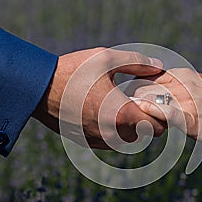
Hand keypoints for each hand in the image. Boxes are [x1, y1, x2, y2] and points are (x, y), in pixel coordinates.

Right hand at [33, 47, 165, 147]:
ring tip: (124, 105)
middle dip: (148, 120)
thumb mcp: (107, 59)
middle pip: (145, 135)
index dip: (162, 114)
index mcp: (122, 114)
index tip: (156, 100)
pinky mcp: (87, 142)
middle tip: (141, 100)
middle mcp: (112, 133)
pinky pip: (111, 141)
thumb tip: (158, 67)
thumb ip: (137, 62)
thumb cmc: (74, 71)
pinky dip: (115, 131)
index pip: (158, 126)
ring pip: (128, 140)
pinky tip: (107, 112)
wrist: (39, 88)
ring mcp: (99, 140)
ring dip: (132, 126)